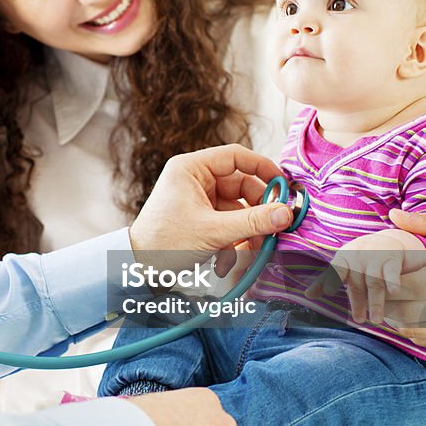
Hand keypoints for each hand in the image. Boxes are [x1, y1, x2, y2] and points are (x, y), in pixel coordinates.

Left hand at [129, 145, 292, 271]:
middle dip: (259, 208)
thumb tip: (286, 213)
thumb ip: (252, 221)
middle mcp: (195, 179)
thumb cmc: (164, 243)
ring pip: (238, 207)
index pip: (236, 156)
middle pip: (242, 185)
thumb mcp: (213, 231)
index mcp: (191, 168)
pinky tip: (235, 256)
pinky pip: (229, 222)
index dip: (263, 168)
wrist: (139, 269)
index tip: (284, 184)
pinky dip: (236, 237)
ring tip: (255, 248)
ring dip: (249, 228)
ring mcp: (198, 199)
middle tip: (276, 226)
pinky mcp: (200, 218)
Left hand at [307, 230, 424, 323]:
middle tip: (359, 321)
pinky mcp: (392, 259)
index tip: (328, 291)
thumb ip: (327, 280)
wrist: (385, 241)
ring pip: (374, 283)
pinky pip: (392, 273)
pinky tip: (394, 292)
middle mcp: (358, 257)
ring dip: (376, 302)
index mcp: (343, 259)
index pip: (336, 270)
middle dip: (358, 303)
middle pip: (357, 284)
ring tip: (376, 320)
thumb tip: (307, 295)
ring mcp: (375, 258)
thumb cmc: (358, 259)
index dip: (332, 280)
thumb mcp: (342, 266)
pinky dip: (393, 282)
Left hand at [381, 210, 425, 346]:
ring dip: (397, 320)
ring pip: (420, 332)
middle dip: (387, 305)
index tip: (379, 276)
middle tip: (375, 292)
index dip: (390, 285)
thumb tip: (393, 216)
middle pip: (413, 312)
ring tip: (389, 304)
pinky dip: (414, 332)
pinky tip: (409, 316)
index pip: (417, 286)